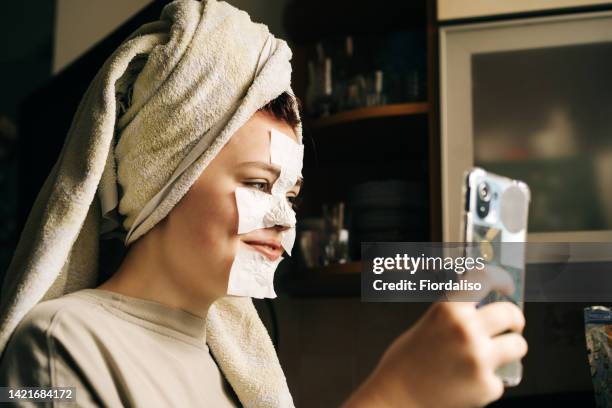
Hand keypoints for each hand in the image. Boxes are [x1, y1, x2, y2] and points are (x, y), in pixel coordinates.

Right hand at [344, 263, 526, 407]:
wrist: (396, 398)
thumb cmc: (406, 362)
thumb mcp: (428, 325)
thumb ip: (455, 315)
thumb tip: (484, 309)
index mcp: (448, 309)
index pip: (484, 277)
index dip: (500, 278)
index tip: (506, 286)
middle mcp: (466, 329)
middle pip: (511, 313)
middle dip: (515, 319)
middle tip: (511, 326)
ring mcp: (479, 359)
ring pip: (518, 345)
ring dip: (510, 349)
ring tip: (491, 357)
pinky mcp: (486, 386)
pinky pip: (500, 379)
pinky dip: (488, 382)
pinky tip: (466, 384)